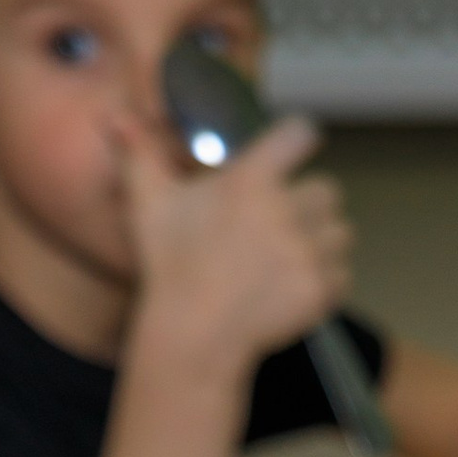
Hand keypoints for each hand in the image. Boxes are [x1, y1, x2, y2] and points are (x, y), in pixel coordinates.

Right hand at [120, 110, 354, 375]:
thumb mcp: (149, 207)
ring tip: (289, 258)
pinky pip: (343, 274)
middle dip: (310, 205)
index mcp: (251, 180)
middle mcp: (285, 211)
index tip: (294, 148)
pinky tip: (294, 287)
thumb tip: (115, 120)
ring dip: (323, 243)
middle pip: (328, 190)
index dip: (300, 139)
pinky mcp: (319, 290)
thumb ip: (138, 157)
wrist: (194, 335)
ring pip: (341, 233)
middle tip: (283, 225)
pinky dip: (327, 282)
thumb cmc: (170, 267)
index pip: (300, 134)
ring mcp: (306, 252)